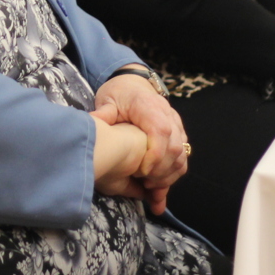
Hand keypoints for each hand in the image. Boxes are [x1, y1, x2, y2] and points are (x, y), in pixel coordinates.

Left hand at [94, 70, 188, 213]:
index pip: (161, 130)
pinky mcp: (178, 134)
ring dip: (169, 176)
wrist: (133, 85)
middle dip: (161, 171)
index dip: (155, 154)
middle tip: (144, 184)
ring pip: (181, 155)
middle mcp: (168, 115)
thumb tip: (92, 122)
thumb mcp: (107, 100)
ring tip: (152, 189)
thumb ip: (104, 114)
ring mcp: (176, 125)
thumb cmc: (119, 93)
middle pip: (175, 147)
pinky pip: (182, 157)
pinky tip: (159, 187)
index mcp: (150, 106)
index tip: (141, 171)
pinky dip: (173, 174)